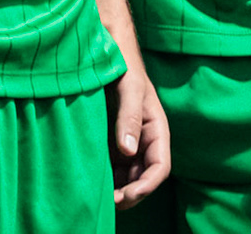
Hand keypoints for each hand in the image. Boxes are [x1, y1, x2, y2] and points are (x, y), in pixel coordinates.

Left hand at [105, 61, 170, 208]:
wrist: (103, 46)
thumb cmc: (122, 64)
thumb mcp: (130, 88)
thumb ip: (130, 117)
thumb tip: (128, 150)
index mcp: (156, 129)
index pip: (159, 167)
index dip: (146, 185)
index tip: (128, 195)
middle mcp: (143, 139)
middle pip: (142, 177)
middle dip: (130, 194)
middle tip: (108, 203)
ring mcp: (125, 140)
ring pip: (126, 175)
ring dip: (117, 189)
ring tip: (98, 197)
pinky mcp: (108, 139)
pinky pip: (110, 164)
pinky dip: (105, 177)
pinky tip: (91, 182)